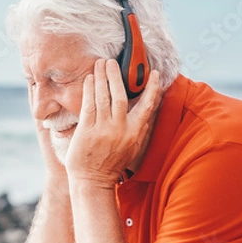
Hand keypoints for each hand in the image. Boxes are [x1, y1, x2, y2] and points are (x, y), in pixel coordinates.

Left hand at [65, 59, 161, 189]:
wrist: (93, 181)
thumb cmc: (112, 164)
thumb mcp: (133, 148)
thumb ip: (140, 130)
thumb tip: (149, 113)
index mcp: (135, 133)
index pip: (147, 106)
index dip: (152, 89)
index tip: (155, 73)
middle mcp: (120, 129)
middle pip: (121, 95)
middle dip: (116, 75)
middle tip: (112, 61)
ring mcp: (103, 130)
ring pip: (104, 97)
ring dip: (102, 77)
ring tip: (99, 63)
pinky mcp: (87, 131)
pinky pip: (89, 105)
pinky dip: (90, 90)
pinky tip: (90, 79)